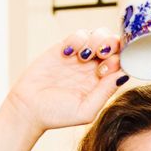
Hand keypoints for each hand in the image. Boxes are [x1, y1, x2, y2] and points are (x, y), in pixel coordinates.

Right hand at [3, 29, 124, 134]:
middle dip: (112, 44)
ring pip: (98, 35)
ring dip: (96, 40)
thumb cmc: (56, 114)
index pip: (122, 63)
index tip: (108, 66)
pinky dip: (77, 39)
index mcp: (103, 83)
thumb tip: (122, 75)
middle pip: (114, 44)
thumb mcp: (85, 111)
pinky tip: (68, 53)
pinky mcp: (64, 49)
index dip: (121, 59)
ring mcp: (80, 57)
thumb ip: (104, 93)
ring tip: (83, 56)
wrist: (28, 108)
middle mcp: (94, 68)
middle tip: (101, 53)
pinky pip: (78, 35)